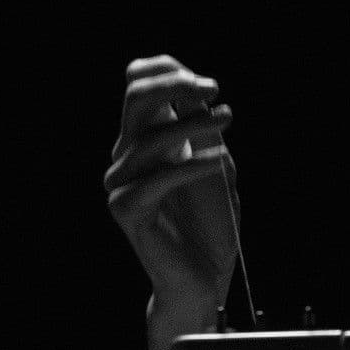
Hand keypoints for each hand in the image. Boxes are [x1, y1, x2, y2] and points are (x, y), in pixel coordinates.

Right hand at [104, 54, 238, 332]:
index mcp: (143, 140)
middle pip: (135, 100)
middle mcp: (126, 157)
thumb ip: (202, 130)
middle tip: (213, 87)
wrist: (204, 276)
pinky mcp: (128, 210)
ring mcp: (122, 183)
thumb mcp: (215, 165)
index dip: (167, 73)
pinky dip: (191, 165)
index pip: (138, 88)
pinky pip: (158, 178)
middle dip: (174, 85)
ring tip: (228, 117)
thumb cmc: (211, 223)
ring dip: (193, 122)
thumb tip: (198, 89)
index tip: (209, 84)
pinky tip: (219, 160)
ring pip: (150, 136)